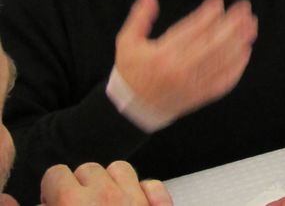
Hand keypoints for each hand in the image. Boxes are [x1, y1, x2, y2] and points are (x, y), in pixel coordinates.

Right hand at [40, 161, 171, 204]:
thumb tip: (45, 202)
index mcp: (72, 202)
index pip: (56, 174)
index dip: (53, 188)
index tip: (54, 200)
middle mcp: (105, 198)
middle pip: (88, 169)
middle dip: (81, 185)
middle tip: (79, 205)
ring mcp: (134, 201)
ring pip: (119, 169)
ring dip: (112, 183)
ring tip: (105, 204)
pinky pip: (152, 185)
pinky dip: (145, 193)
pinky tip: (137, 205)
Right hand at [114, 0, 257, 121]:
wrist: (134, 107)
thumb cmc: (132, 71)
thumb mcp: (127, 41)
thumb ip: (140, 16)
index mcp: (163, 54)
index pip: (192, 29)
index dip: (209, 13)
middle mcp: (181, 70)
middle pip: (214, 43)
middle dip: (233, 23)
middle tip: (245, 7)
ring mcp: (194, 84)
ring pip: (223, 60)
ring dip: (240, 41)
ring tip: (251, 24)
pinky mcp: (202, 95)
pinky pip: (225, 80)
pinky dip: (238, 65)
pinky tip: (246, 50)